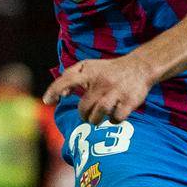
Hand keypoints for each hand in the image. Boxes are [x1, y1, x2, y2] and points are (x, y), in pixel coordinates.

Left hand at [42, 56, 157, 124]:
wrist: (140, 67)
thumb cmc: (108, 70)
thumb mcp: (89, 66)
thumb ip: (71, 76)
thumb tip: (61, 94)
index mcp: (90, 71)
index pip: (68, 80)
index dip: (55, 90)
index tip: (47, 101)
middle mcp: (103, 81)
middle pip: (84, 107)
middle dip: (83, 114)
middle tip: (86, 114)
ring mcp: (117, 91)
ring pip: (98, 114)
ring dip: (94, 120)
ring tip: (96, 119)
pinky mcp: (130, 101)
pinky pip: (116, 118)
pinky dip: (113, 120)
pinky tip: (114, 116)